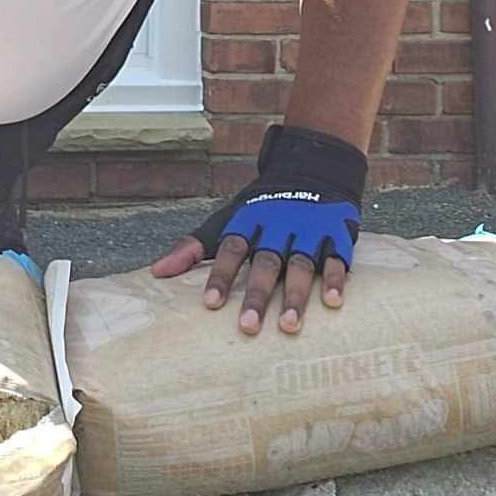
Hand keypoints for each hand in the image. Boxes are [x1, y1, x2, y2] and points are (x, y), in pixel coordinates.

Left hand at [150, 124, 365, 336]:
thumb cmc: (262, 207)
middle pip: (266, 261)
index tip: (210, 304)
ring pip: (301, 263)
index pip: (231, 247)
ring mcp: (309, 227)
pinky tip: (332, 303)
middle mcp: (278, 223)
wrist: (313, 168)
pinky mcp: (336, 232)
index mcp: (249, 219)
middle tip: (247, 327)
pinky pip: (337, 258)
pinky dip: (335, 279)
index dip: (220, 274)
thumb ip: (195, 246)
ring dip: (296, 295)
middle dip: (257, 294)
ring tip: (288, 325)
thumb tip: (157, 272)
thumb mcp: (227, 219)